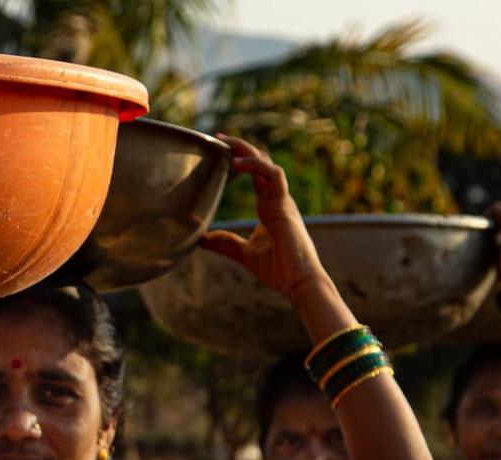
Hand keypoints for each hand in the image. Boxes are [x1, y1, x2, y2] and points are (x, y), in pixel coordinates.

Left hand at [200, 135, 333, 306]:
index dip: (239, 160)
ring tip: (225, 142)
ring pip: (267, 163)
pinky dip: (255, 165)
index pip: (256, 174)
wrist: (299, 282)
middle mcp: (277, 199)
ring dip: (247, 150)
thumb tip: (201, 239)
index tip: (219, 149)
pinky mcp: (284, 205)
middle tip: (217, 137)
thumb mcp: (244, 254)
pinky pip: (272, 174)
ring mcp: (282, 200)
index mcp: (270, 206)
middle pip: (261, 162)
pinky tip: (236, 163)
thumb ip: (225, 243)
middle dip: (241, 147)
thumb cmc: (279, 270)